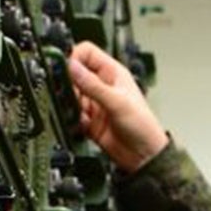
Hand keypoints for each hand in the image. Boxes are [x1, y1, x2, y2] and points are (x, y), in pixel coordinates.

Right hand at [67, 40, 169, 172]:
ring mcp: (94, 103)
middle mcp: (101, 86)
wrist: (144, 157)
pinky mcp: (89, 121)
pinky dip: (72, 118)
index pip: (86, 53)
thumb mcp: (117, 101)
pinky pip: (72, 114)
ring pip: (71, 95)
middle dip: (69, 83)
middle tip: (69, 93)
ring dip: (70, 102)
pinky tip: (82, 123)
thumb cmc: (143, 126)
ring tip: (78, 110)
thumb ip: (92, 85)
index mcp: (112, 73)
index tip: (66, 68)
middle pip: (75, 74)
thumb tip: (72, 67)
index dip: (74, 57)